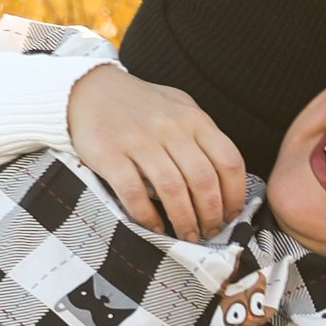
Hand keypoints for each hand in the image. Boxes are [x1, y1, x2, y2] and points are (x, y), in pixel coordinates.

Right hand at [66, 64, 248, 239]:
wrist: (90, 90)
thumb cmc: (141, 105)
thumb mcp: (180, 109)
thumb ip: (202, 138)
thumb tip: (225, 183)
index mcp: (193, 119)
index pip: (228, 161)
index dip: (235, 195)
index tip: (231, 215)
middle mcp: (170, 128)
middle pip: (203, 180)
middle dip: (211, 214)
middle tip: (210, 232)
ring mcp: (139, 141)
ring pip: (172, 190)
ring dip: (184, 220)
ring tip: (188, 235)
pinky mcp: (110, 155)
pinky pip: (134, 193)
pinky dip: (147, 216)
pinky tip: (155, 227)